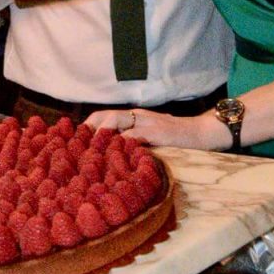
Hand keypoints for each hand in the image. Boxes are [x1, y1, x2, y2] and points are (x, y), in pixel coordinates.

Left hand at [85, 108, 224, 149]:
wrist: (202, 132)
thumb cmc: (175, 138)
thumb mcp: (150, 137)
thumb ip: (132, 141)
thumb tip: (109, 158)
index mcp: (132, 117)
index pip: (103, 115)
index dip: (87, 126)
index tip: (71, 140)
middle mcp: (136, 116)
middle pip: (104, 116)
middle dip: (88, 130)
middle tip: (74, 148)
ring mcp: (146, 122)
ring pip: (115, 122)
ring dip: (99, 136)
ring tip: (87, 152)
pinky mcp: (156, 132)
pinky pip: (133, 136)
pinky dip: (121, 145)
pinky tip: (112, 158)